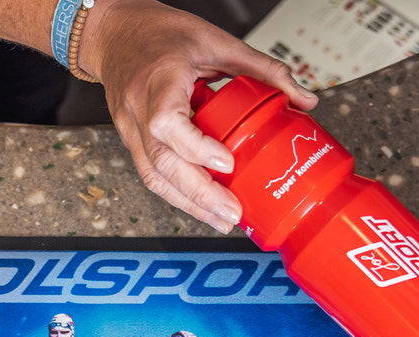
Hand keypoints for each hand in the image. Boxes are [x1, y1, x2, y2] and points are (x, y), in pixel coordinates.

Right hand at [82, 0, 317, 232]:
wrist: (115, 34)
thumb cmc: (160, 34)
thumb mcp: (216, 41)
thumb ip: (261, 68)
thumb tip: (302, 98)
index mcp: (158, 80)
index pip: (169, 123)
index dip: (197, 148)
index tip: (226, 162)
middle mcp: (137, 110)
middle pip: (162, 163)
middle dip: (198, 194)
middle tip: (231, 212)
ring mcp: (129, 130)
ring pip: (154, 177)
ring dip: (188, 204)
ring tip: (220, 220)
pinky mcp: (130, 142)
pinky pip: (152, 175)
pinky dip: (177, 195)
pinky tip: (201, 207)